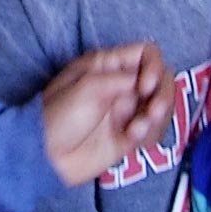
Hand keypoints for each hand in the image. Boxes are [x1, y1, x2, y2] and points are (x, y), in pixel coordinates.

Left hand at [40, 42, 173, 187]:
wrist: (46, 157)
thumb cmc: (58, 117)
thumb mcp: (87, 88)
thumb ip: (122, 78)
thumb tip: (149, 80)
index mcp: (108, 66)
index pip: (146, 53)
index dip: (154, 66)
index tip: (145, 87)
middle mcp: (121, 85)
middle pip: (161, 80)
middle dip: (164, 96)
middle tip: (151, 113)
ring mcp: (126, 111)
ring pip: (161, 106)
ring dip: (157, 118)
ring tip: (136, 130)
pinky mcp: (128, 136)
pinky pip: (153, 131)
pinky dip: (149, 135)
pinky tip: (131, 140)